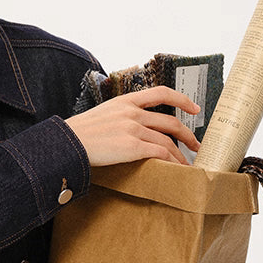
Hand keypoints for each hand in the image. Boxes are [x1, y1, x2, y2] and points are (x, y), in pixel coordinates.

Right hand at [65, 86, 200, 166]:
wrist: (66, 143)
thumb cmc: (78, 134)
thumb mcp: (101, 115)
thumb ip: (119, 117)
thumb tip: (132, 130)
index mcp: (125, 101)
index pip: (161, 93)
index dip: (182, 99)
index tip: (194, 108)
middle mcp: (132, 113)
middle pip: (170, 123)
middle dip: (187, 135)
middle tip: (195, 145)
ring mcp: (133, 129)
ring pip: (167, 142)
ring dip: (180, 155)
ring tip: (186, 165)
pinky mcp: (132, 147)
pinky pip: (160, 154)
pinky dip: (171, 162)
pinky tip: (175, 169)